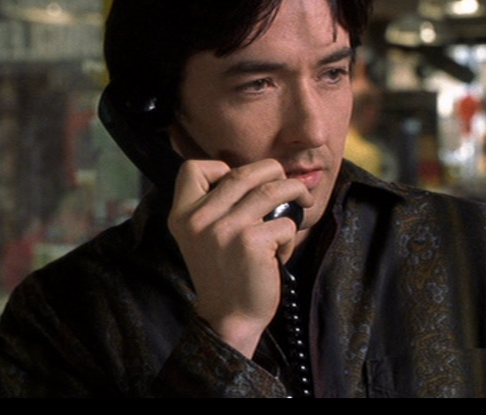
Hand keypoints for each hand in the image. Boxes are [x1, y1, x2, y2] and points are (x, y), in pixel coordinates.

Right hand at [167, 158, 311, 356]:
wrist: (228, 318)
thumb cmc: (222, 273)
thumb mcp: (202, 236)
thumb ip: (214, 206)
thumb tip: (253, 173)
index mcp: (182, 214)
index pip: (192, 168)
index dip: (219, 167)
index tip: (239, 184)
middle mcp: (200, 218)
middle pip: (243, 172)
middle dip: (274, 171)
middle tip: (287, 185)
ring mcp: (226, 229)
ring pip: (272, 189)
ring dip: (295, 191)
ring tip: (302, 201)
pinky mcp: (252, 242)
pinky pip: (285, 221)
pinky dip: (291, 235)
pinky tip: (281, 252)